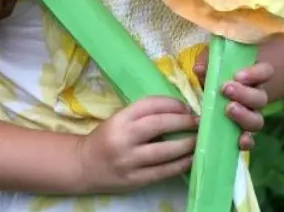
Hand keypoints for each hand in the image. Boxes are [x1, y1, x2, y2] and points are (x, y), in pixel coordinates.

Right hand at [76, 96, 197, 192]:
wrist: (84, 165)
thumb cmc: (107, 138)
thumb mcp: (119, 119)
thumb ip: (143, 115)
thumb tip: (180, 112)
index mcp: (120, 119)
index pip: (150, 105)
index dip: (172, 104)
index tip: (186, 107)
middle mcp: (124, 138)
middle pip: (159, 125)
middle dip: (183, 122)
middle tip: (198, 122)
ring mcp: (129, 161)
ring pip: (164, 151)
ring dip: (186, 145)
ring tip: (198, 140)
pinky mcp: (134, 180)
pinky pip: (163, 172)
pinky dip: (180, 165)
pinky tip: (191, 159)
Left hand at [193, 51, 273, 151]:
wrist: (209, 100)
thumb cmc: (214, 77)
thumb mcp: (210, 68)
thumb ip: (207, 65)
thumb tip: (199, 69)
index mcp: (253, 78)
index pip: (265, 72)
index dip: (255, 73)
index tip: (237, 75)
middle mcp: (255, 98)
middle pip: (261, 98)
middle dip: (244, 94)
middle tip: (226, 89)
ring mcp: (251, 117)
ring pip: (257, 120)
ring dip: (245, 116)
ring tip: (228, 109)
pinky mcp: (242, 134)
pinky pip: (250, 141)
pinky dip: (246, 142)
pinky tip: (240, 140)